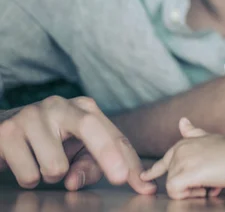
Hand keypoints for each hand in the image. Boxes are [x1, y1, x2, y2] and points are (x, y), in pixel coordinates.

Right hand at [0, 96, 155, 193]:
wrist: (3, 130)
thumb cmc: (47, 142)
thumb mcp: (73, 151)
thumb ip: (88, 165)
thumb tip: (75, 183)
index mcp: (85, 108)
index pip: (115, 136)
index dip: (130, 162)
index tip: (144, 185)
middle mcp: (61, 105)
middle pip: (91, 128)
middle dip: (108, 156)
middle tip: (120, 179)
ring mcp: (33, 115)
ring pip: (55, 166)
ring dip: (51, 177)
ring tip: (42, 162)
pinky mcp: (8, 131)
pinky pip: (29, 174)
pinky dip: (28, 178)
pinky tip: (24, 162)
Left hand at [141, 117, 224, 199]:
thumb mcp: (210, 139)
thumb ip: (194, 133)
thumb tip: (181, 121)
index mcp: (185, 143)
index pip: (165, 160)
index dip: (154, 171)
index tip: (144, 176)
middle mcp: (180, 149)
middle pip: (172, 178)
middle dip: (190, 185)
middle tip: (211, 182)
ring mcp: (182, 160)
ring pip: (173, 186)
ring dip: (192, 191)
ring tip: (211, 184)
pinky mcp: (185, 173)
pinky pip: (175, 191)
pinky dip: (188, 195)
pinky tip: (205, 189)